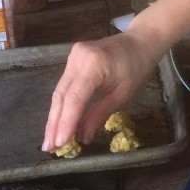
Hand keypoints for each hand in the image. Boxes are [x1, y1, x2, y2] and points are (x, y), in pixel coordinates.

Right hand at [42, 32, 159, 151]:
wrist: (140, 41)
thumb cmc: (136, 68)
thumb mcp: (122, 94)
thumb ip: (99, 114)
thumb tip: (83, 138)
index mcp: (93, 65)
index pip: (74, 98)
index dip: (65, 122)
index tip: (59, 143)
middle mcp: (78, 58)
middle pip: (61, 96)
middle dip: (54, 123)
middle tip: (49, 147)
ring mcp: (72, 56)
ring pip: (59, 92)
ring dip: (55, 116)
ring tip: (50, 140)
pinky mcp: (72, 59)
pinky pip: (64, 85)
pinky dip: (62, 105)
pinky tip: (58, 122)